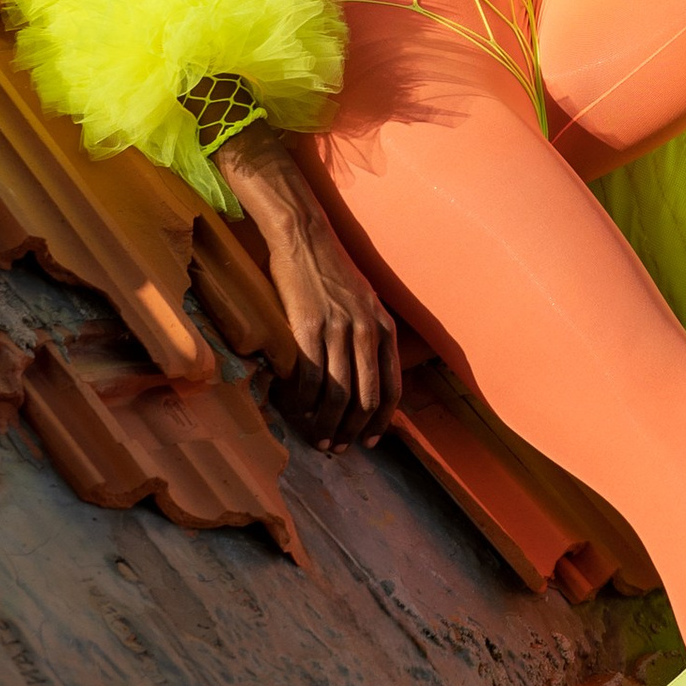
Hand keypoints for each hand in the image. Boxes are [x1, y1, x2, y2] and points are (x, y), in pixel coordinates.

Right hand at [214, 127, 402, 445]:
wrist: (304, 237)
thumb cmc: (332, 270)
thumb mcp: (365, 301)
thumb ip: (370, 334)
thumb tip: (365, 374)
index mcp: (384, 328)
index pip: (391, 388)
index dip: (381, 421)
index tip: (370, 441)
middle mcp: (367, 332)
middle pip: (365, 398)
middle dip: (352, 431)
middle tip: (338, 449)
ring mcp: (338, 331)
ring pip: (336, 395)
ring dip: (326, 424)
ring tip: (317, 439)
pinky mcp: (307, 328)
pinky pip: (309, 378)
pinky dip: (302, 401)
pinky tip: (294, 410)